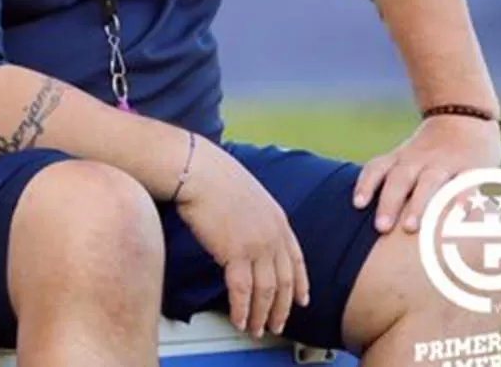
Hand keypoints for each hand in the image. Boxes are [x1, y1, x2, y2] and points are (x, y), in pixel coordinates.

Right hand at [175, 137, 309, 338]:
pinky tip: (239, 320)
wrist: (199, 171)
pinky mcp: (235, 253)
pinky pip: (242, 291)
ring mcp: (257, 245)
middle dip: (281, 308)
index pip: (296, 260)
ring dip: (260, 315)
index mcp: (278, 220)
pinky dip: (242, 309)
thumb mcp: (249, 196)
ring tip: (254, 328)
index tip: (301, 300)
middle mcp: (273, 235)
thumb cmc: (215, 177)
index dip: (300, 284)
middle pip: (284, 282)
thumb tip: (251, 234)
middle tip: (276, 325)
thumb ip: (258, 218)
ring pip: (266, 291)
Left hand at [353, 114, 500, 233]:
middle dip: (389, 203)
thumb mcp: (406, 158)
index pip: (377, 168)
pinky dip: (460, 197)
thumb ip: (391, 181)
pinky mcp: (471, 167)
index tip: (357, 205)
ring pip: (429, 182)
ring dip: (418, 204)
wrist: (465, 116)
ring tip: (410, 229)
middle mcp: (418, 160)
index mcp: (400, 158)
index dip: (365, 184)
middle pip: (400, 179)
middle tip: (381, 228)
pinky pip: (465, 182)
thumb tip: (366, 214)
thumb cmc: (429, 150)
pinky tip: (457, 214)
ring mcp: (444, 163)